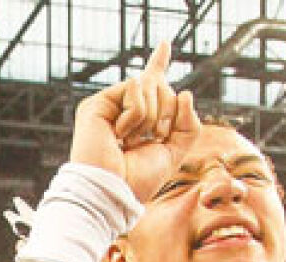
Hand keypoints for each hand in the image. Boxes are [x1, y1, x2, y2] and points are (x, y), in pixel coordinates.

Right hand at [70, 41, 200, 201]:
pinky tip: (119, 135)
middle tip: (152, 138)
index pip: (151, 87)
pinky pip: (135, 87)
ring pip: (150, 84)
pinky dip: (136, 114)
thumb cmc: (138, 180)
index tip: (164, 45)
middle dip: (168, 112)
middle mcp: (122, 111)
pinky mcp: (97, 104)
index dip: (158, 64)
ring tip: (132, 141)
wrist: (113, 190)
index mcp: (138, 121)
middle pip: (162, 86)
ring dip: (152, 116)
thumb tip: (185, 94)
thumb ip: (188, 126)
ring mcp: (109, 107)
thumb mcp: (174, 152)